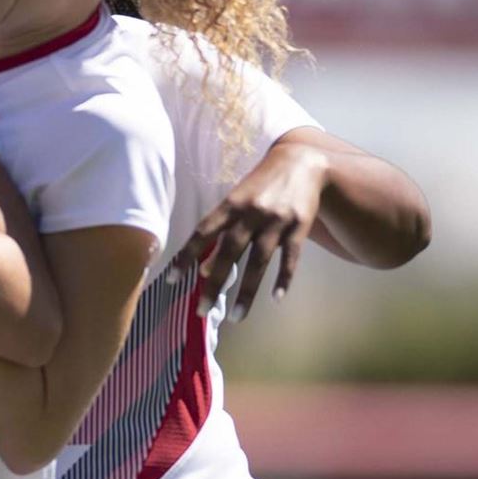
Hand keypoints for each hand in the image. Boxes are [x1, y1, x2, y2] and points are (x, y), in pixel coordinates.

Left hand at [177, 140, 329, 321]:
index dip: (186, 256)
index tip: (173, 281)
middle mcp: (252, 212)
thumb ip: (219, 232)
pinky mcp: (300, 226)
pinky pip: (290, 257)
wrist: (304, 162)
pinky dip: (283, 279)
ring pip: (259, 261)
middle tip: (202, 311)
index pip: (203, 232)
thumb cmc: (261, 185)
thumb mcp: (237, 201)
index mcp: (231, 203)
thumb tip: (201, 269)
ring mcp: (278, 220)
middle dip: (214, 283)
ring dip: (246, 291)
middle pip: (230, 251)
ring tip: (236, 317)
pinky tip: (275, 298)